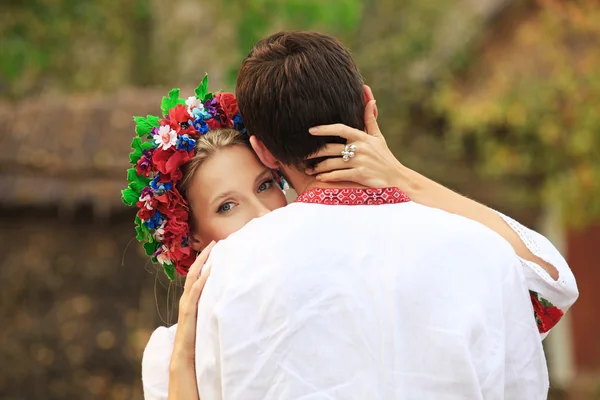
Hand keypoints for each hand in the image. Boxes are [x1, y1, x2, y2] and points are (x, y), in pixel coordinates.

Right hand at [170, 241, 215, 367]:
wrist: (185, 357)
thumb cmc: (196, 340)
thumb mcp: (204, 319)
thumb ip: (209, 309)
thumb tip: (223, 300)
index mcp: (190, 300)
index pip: (196, 276)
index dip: (204, 262)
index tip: (214, 249)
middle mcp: (187, 299)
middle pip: (194, 272)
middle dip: (204, 256)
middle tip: (215, 242)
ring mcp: (186, 304)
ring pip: (194, 278)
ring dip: (203, 263)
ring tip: (212, 250)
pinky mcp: (189, 311)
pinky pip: (195, 292)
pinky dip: (202, 280)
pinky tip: (210, 270)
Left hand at [306, 100, 408, 187]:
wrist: (396, 178)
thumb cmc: (385, 157)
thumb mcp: (378, 137)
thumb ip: (370, 120)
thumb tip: (371, 100)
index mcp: (362, 137)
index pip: (340, 129)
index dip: (324, 129)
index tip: (311, 130)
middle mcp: (360, 148)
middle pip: (331, 148)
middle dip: (314, 153)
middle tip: (303, 155)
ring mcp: (359, 162)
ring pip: (331, 163)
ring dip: (318, 168)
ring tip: (309, 170)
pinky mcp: (359, 175)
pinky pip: (338, 175)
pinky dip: (327, 177)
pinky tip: (319, 178)